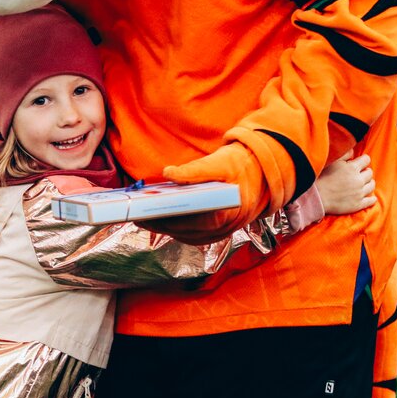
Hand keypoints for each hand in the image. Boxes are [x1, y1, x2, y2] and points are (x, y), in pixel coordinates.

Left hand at [146, 143, 267, 244]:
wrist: (260, 176)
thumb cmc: (239, 166)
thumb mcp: (218, 162)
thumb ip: (193, 171)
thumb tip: (168, 174)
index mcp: (225, 213)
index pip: (188, 220)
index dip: (165, 218)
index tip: (145, 213)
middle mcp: (222, 229)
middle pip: (183, 231)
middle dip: (158, 223)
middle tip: (136, 215)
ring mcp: (219, 235)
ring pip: (184, 236)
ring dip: (163, 227)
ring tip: (141, 217)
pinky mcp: (215, 234)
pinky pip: (189, 235)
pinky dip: (173, 228)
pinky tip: (157, 219)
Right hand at [316, 151, 376, 214]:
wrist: (316, 197)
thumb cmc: (322, 177)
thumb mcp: (332, 161)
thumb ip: (345, 154)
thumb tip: (353, 151)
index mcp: (352, 168)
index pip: (366, 160)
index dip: (362, 160)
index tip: (358, 163)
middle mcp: (358, 180)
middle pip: (370, 173)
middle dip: (364, 172)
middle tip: (358, 174)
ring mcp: (359, 193)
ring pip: (371, 185)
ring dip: (368, 183)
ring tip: (361, 184)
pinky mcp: (358, 204)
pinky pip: (371, 201)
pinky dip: (371, 198)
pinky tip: (368, 196)